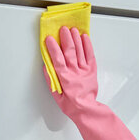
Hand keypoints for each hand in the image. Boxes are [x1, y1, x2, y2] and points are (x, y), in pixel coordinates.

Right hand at [40, 25, 138, 139]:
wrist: (86, 110)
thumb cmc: (70, 104)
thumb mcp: (56, 95)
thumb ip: (51, 80)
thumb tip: (46, 67)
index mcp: (65, 78)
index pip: (57, 60)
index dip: (52, 48)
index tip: (48, 38)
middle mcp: (75, 72)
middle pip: (70, 52)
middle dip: (65, 39)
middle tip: (62, 29)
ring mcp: (84, 71)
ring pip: (80, 51)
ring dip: (76, 39)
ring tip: (72, 29)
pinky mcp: (92, 71)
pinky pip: (90, 56)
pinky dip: (88, 46)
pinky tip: (85, 37)